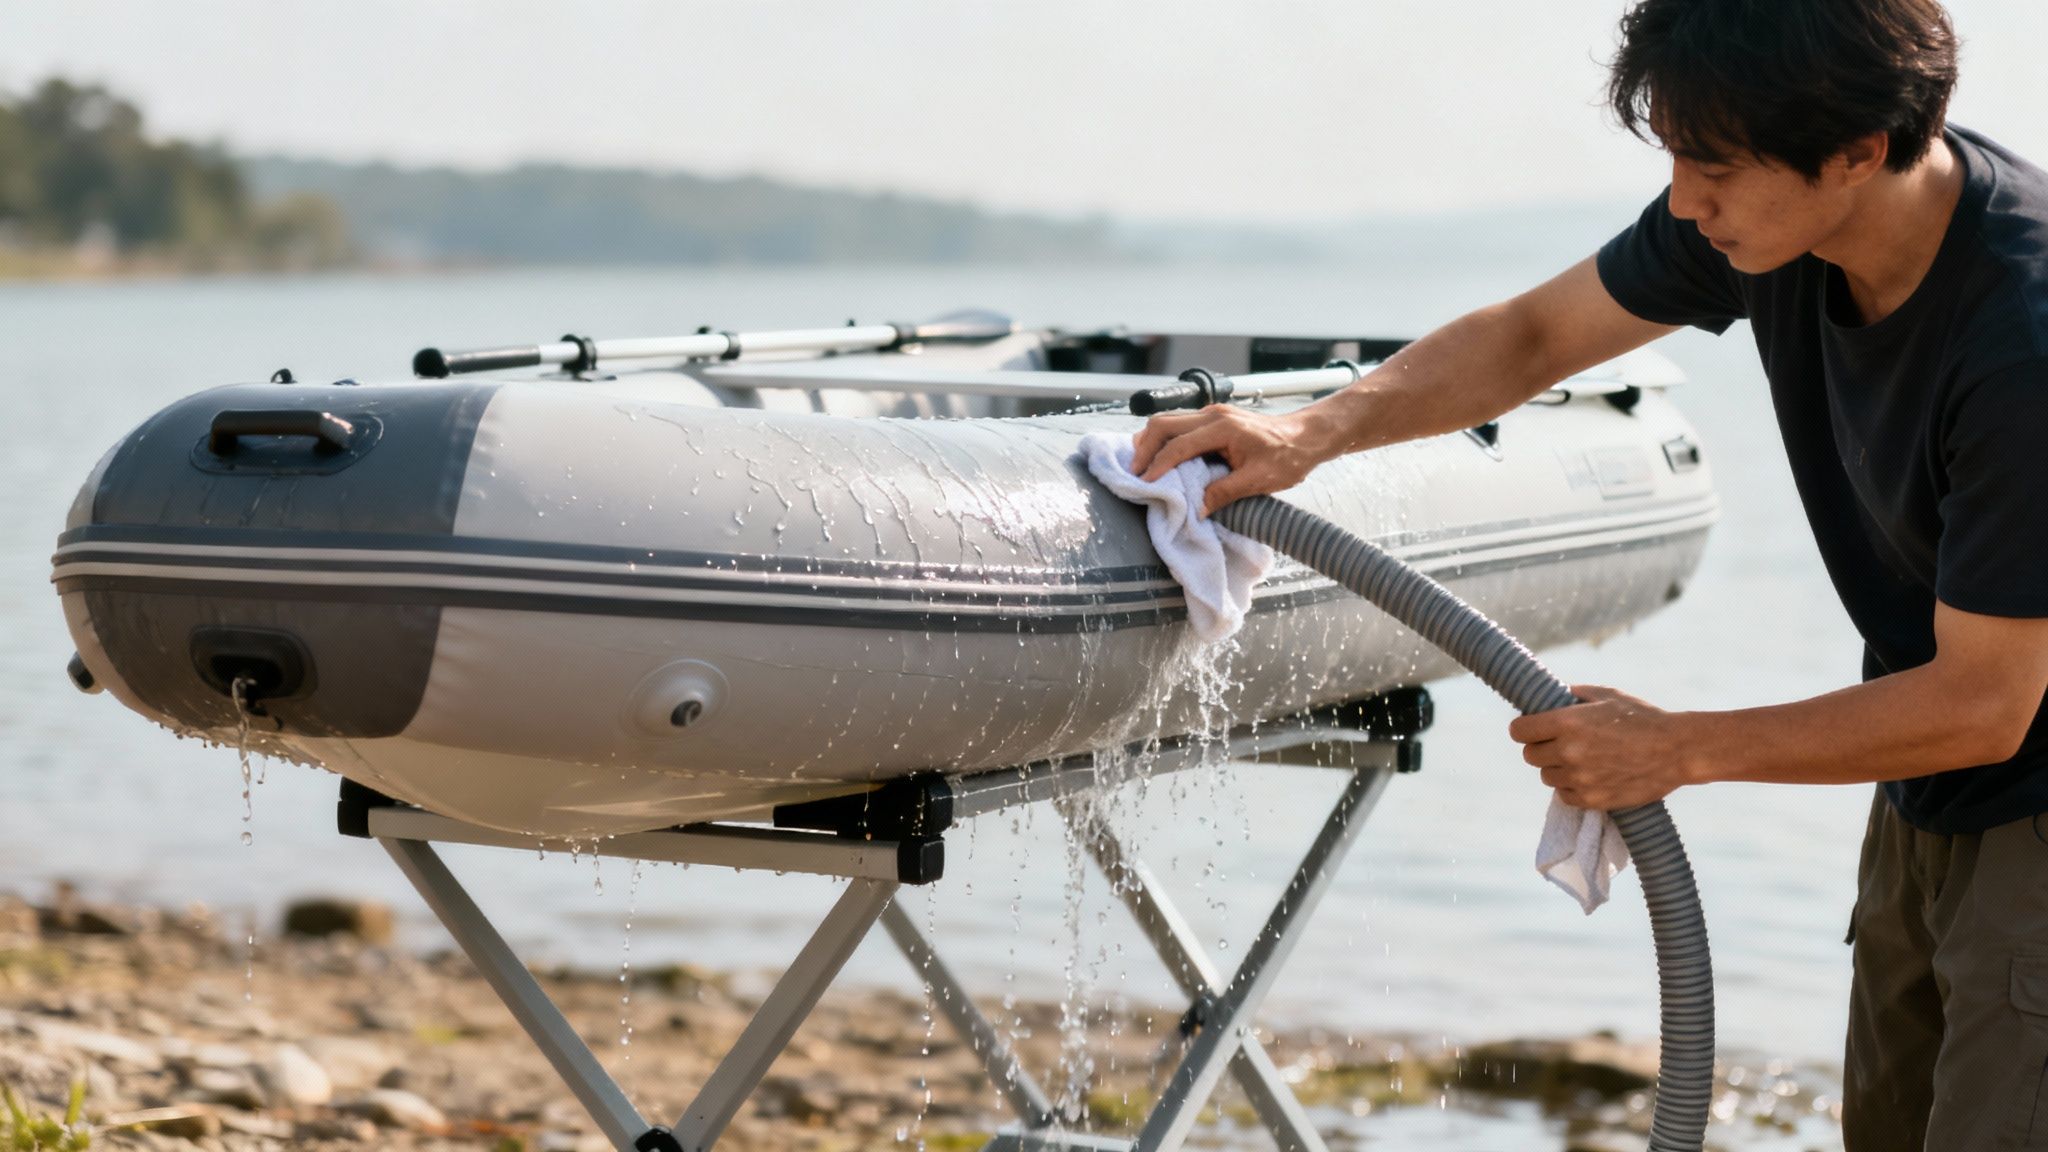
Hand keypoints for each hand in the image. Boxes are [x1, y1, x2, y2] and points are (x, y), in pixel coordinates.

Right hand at [1129, 405, 1325, 515]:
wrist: (1307, 436)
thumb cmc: (1288, 456)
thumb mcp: (1258, 480)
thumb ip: (1224, 492)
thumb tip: (1198, 509)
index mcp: (1223, 427)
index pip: (1178, 445)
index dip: (1158, 465)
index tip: (1145, 482)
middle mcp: (1213, 414)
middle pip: (1163, 423)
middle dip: (1144, 447)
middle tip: (1134, 473)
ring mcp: (1212, 414)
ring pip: (1168, 421)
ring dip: (1151, 442)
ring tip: (1142, 466)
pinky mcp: (1214, 419)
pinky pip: (1180, 425)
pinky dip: (1165, 440)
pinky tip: (1162, 458)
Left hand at [1507, 685, 1699, 809]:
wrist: (1677, 750)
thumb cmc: (1642, 717)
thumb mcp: (1606, 695)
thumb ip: (1573, 696)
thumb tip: (1550, 698)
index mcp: (1567, 722)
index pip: (1518, 731)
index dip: (1523, 729)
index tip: (1531, 729)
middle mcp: (1568, 751)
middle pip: (1530, 755)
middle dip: (1541, 747)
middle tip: (1559, 743)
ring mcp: (1580, 778)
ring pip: (1547, 776)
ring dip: (1557, 768)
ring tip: (1581, 759)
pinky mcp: (1593, 800)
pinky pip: (1565, 795)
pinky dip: (1572, 787)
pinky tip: (1589, 776)